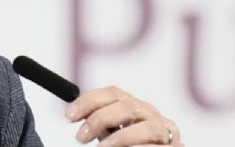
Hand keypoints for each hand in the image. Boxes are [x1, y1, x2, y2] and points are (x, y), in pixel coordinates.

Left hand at [65, 86, 181, 146]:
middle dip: (99, 119)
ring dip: (121, 137)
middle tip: (81, 137)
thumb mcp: (111, 134)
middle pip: (126, 105)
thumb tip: (72, 115)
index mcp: (134, 107)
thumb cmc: (130, 146)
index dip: (88, 101)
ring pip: (146, 127)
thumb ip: (100, 125)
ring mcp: (165, 132)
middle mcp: (150, 115)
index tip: (69, 115)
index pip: (112, 93)